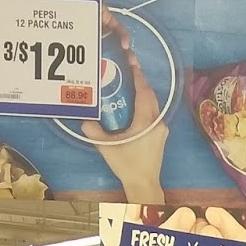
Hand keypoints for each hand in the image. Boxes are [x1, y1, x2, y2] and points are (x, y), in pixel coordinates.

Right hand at [82, 17, 168, 205]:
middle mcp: (157, 123)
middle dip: (140, 80)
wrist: (144, 184)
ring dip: (143, 92)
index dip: (138, 76)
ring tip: (130, 81)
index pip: (144, 93)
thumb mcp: (106, 148)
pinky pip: (153, 113)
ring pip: (153, 104)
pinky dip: (144, 104)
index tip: (131, 62)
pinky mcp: (160, 135)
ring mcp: (161, 130)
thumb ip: (94, 131)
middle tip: (128, 66)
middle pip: (150, 95)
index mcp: (146, 123)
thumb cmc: (127, 166)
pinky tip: (133, 103)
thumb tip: (84, 118)